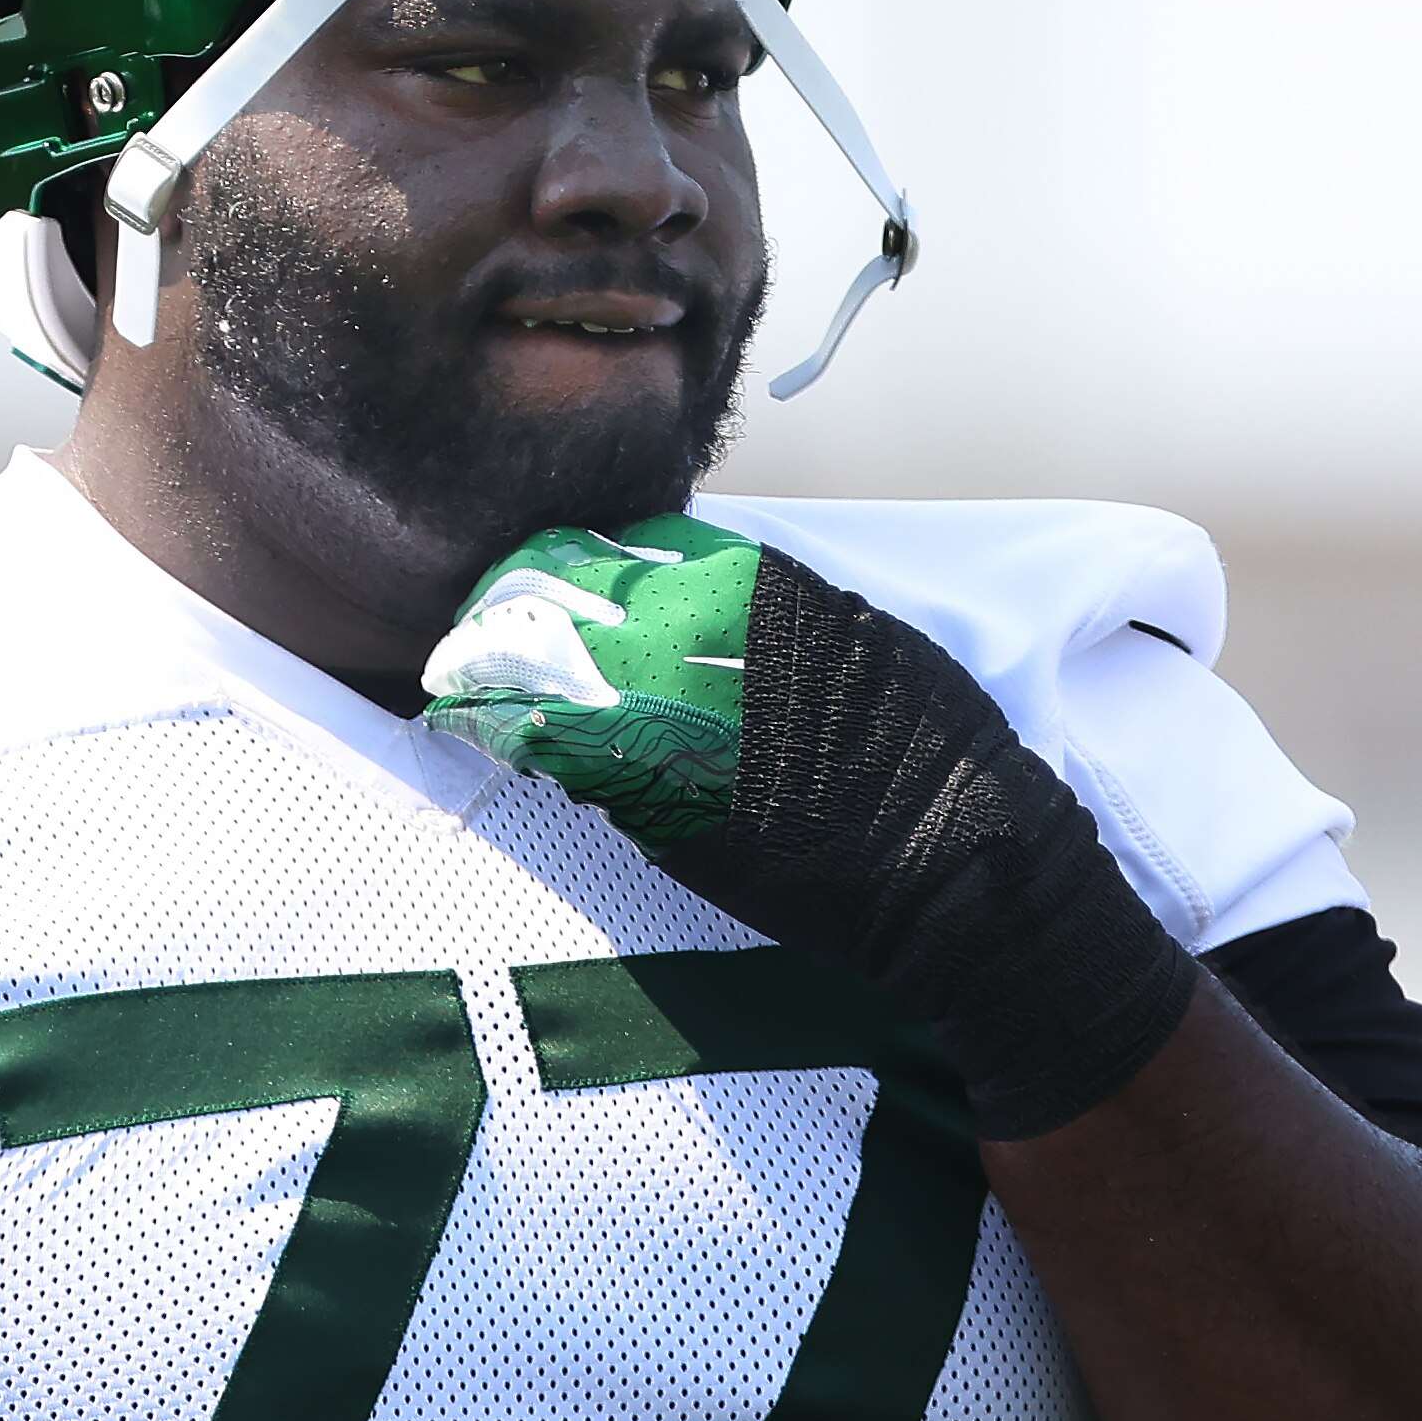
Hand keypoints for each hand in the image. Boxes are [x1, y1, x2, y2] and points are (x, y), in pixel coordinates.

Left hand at [422, 519, 1194, 1137]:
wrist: (962, 870)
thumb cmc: (931, 757)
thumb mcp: (868, 643)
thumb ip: (781, 615)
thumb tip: (701, 594)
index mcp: (776, 596)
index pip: (639, 550)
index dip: (570, 558)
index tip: (531, 568)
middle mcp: (727, 650)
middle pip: (584, 606)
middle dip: (515, 613)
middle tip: (469, 629)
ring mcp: (698, 728)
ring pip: (565, 680)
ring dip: (502, 678)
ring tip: (458, 680)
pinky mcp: (682, 807)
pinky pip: (580, 763)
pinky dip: (529, 745)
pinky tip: (493, 737)